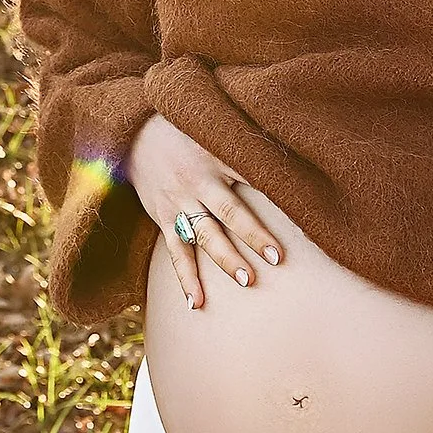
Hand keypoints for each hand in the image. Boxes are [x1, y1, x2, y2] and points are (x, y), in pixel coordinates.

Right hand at [127, 115, 285, 307]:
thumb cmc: (185, 129)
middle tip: (276, 258)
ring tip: (246, 281)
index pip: (250, 176)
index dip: (272, 190)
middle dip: (252, 235)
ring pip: (204, 235)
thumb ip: (243, 146)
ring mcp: (179, 202)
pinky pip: (176, 251)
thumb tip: (287, 156)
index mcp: (215, 158)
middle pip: (229, 211)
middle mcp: (198, 182)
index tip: (298, 209)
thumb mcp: (213, 129)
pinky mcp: (163, 216)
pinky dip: (186, 277)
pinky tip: (196, 303)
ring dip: (224, 259)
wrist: (134, 131)